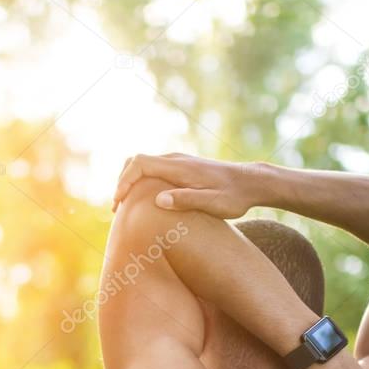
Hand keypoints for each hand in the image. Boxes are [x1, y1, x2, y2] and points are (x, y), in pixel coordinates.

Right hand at [112, 153, 259, 216]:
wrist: (251, 182)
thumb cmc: (234, 196)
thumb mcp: (213, 203)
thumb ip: (186, 200)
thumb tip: (158, 200)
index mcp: (179, 167)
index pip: (140, 164)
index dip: (124, 181)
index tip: (119, 202)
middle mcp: (176, 159)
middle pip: (136, 161)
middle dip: (122, 182)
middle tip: (117, 208)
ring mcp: (178, 162)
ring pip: (143, 165)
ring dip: (130, 183)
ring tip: (125, 207)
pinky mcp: (181, 168)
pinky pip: (153, 170)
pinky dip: (141, 182)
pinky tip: (142, 201)